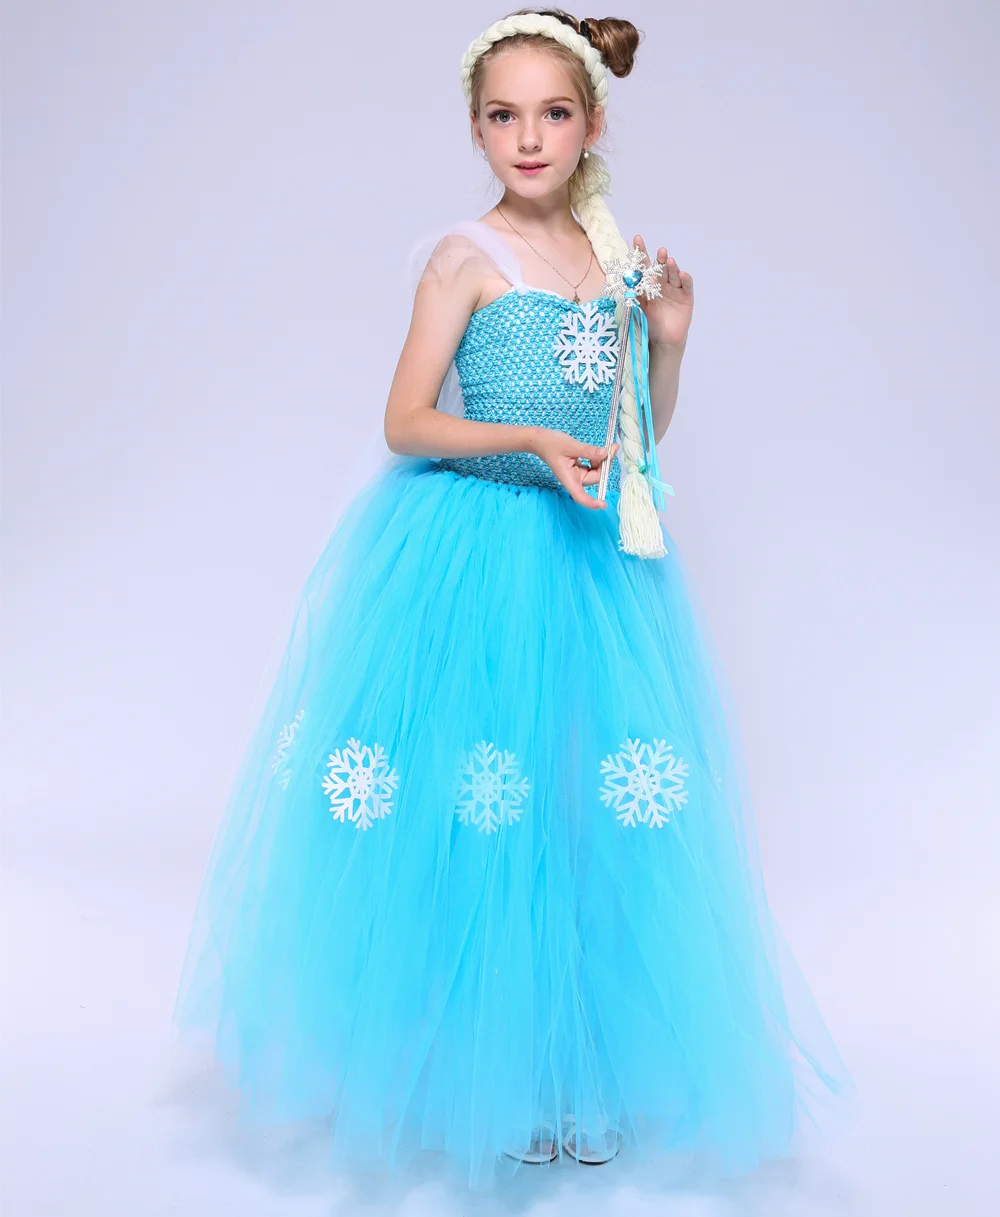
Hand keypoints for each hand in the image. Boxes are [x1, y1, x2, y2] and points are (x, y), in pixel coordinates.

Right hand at [529, 429, 619, 509]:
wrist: (541, 440)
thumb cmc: (551, 444)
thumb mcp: (571, 445)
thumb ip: (588, 451)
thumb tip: (605, 454)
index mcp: (568, 478)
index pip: (580, 496)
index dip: (591, 503)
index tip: (603, 505)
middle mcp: (574, 479)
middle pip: (595, 479)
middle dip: (605, 466)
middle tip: (612, 449)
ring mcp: (577, 474)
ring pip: (596, 472)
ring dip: (603, 461)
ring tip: (606, 447)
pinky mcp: (579, 468)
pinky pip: (593, 467)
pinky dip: (598, 459)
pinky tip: (600, 450)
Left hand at [632, 234, 693, 349]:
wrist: (663, 340)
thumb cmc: (650, 322)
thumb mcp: (639, 307)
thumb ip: (633, 293)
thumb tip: (621, 281)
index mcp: (649, 283)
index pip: (645, 266)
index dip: (641, 253)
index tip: (636, 240)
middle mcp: (663, 283)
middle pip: (661, 268)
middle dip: (660, 259)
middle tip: (659, 251)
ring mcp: (675, 288)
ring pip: (673, 274)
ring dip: (672, 267)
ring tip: (668, 260)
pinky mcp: (686, 296)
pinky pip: (686, 285)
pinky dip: (685, 279)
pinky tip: (682, 274)